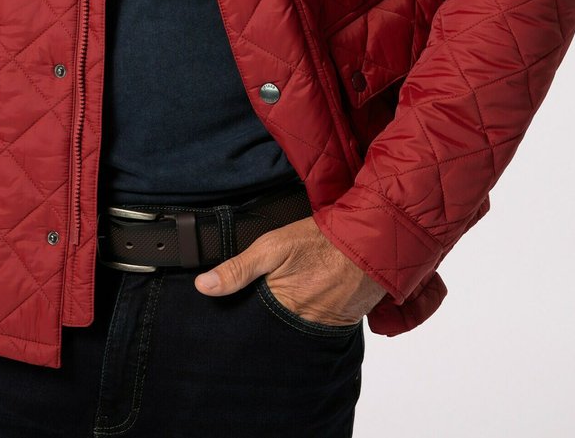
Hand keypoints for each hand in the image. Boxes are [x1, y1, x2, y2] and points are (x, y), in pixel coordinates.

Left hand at [193, 216, 387, 324]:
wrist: (370, 243)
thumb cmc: (321, 241)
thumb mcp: (272, 247)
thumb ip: (238, 269)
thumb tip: (203, 286)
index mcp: (280, 308)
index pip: (250, 326)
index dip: (239, 322)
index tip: (226, 324)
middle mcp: (300, 325)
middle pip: (272, 333)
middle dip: (262, 327)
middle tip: (256, 312)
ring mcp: (321, 327)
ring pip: (293, 333)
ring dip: (286, 324)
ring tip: (284, 306)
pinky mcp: (339, 323)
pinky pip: (317, 329)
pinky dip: (309, 320)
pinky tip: (307, 304)